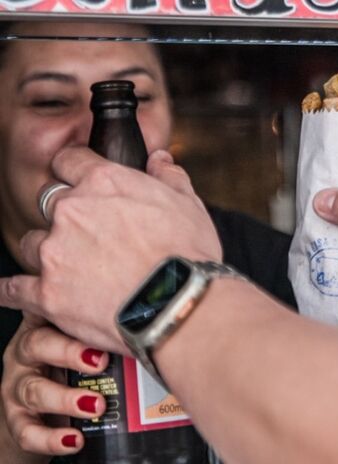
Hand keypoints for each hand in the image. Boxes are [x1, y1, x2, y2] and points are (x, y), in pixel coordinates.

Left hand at [0, 148, 220, 352]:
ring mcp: (54, 252)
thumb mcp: (190, 206)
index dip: (76, 170)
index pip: (70, 160)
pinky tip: (13, 291)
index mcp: (104, 182)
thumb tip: (160, 160)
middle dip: (65, 216)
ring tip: (72, 270)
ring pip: (31, 242)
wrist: (179, 306)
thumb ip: (169, 177)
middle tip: (89, 234)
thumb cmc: (189, 256)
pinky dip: (12, 291)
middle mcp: (71, 211)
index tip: (82, 183)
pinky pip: (13, 289)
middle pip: (48, 201)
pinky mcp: (46, 293)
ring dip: (47, 252)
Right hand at [1, 314, 107, 455]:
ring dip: (65, 398)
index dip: (65, 313)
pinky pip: (28, 430)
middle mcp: (26, 353)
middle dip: (69, 352)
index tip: (95, 317)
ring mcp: (19, 386)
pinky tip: (74, 439)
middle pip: (38, 344)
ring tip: (95, 405)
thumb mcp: (89, 345)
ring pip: (34, 389)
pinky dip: (51, 437)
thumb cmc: (74, 367)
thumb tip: (149, 328)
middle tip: (101, 361)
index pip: (50, 312)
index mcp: (45, 328)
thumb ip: (108, 334)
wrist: (46, 413)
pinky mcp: (18, 418)